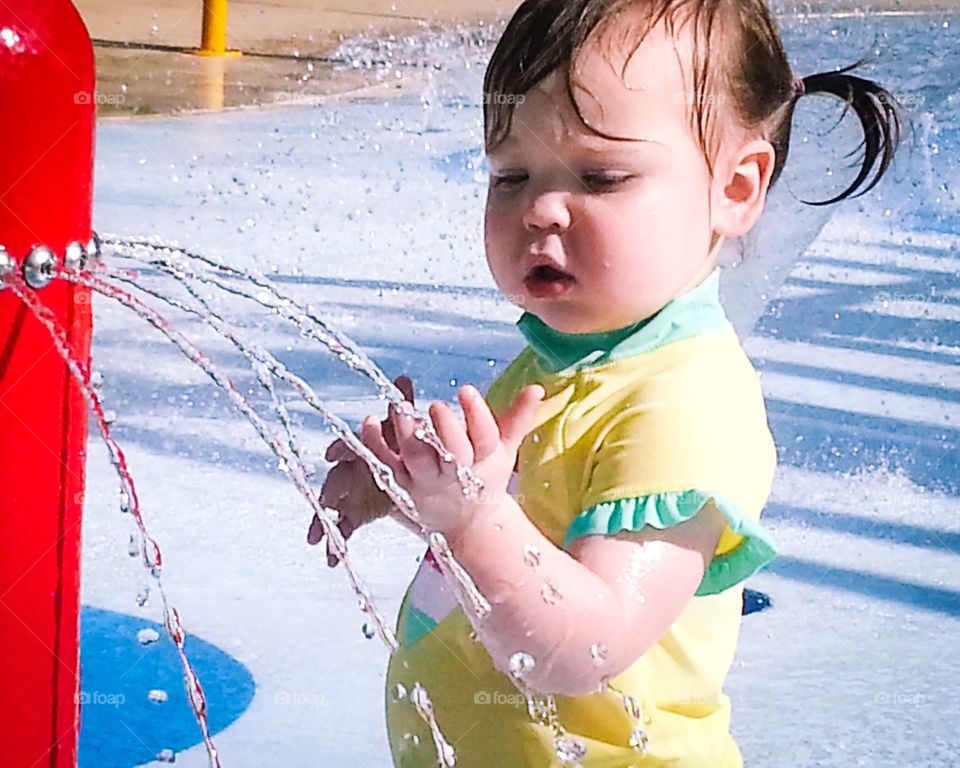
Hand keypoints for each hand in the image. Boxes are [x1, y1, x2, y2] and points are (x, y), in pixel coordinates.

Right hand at [308, 375, 414, 565]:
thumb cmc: (402, 444)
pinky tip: (331, 560)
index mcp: (362, 447)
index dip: (340, 448)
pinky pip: (343, 527)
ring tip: (315, 540)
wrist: (409, 471)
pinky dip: (335, 543)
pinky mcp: (355, 512)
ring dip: (322, 522)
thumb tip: (403, 377)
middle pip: (335, 478)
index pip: (347, 445)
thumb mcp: (405, 428)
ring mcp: (351, 492)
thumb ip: (403, 407)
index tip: (332, 454)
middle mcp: (351, 468)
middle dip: (328, 490)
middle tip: (324, 501)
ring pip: (333, 506)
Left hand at [363, 383, 543, 539]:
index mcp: (484, 461)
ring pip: (414, 459)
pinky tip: (369, 419)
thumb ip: (518, 417)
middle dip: (444, 430)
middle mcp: (455, 474)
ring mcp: (425, 481)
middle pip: (451, 454)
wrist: (468, 525)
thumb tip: (536, 387)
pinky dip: (373, 444)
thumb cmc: (485, 478)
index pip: (484, 438)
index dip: (476, 415)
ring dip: (406, 432)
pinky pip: (384, 464)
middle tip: (437, 405)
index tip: (465, 389)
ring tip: (401, 406)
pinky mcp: (400, 485)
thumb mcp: (506, 450)